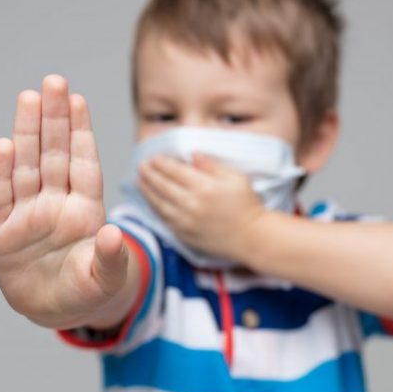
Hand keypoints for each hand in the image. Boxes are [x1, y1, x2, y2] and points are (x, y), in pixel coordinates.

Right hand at [0, 75, 132, 328]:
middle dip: (54, 118)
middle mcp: (54, 203)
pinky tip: (3, 145)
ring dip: (27, 133)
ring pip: (26, 166)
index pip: (83, 163)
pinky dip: (0, 172)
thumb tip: (112, 235)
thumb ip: (111, 259)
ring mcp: (26, 214)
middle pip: (53, 154)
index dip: (80, 132)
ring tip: (29, 98)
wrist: (52, 311)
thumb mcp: (105, 280)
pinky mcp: (1, 232)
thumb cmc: (85, 290)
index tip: (78, 99)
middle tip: (54, 81)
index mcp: (84, 209)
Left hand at [137, 153, 265, 261]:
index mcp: (205, 186)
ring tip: (140, 181)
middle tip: (141, 166)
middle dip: (150, 174)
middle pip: (163, 186)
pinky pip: (164, 219)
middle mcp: (192, 204)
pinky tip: (151, 201)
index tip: (154, 157)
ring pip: (159, 203)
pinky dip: (155, 208)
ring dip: (147, 191)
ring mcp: (186, 221)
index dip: (162, 163)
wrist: (252, 237)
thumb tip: (192, 154)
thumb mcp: (236, 177)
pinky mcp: (184, 234)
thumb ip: (212, 165)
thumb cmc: (247, 205)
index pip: (175, 171)